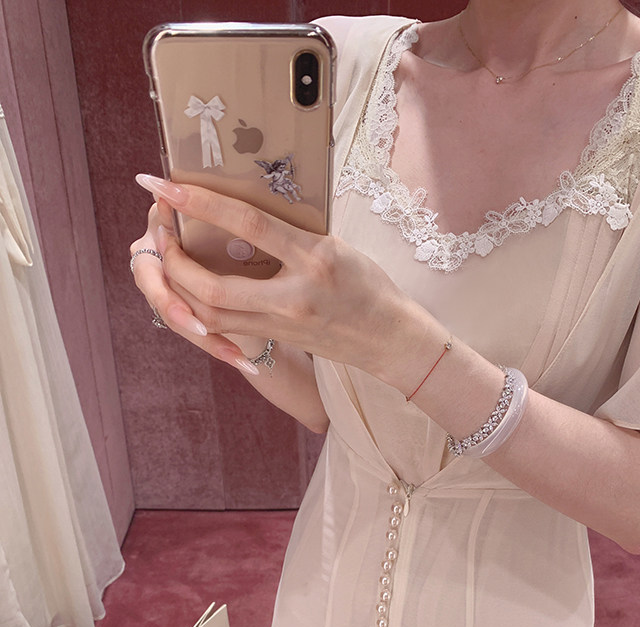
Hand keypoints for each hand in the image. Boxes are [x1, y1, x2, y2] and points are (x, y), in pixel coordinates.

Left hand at [131, 174, 433, 380]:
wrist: (389, 339)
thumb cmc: (367, 285)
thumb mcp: (336, 245)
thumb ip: (290, 231)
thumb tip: (239, 210)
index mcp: (315, 261)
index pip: (250, 226)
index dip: (203, 203)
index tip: (167, 184)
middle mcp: (293, 298)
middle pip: (213, 288)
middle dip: (174, 258)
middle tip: (159, 227)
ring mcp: (281, 325)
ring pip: (209, 315)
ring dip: (178, 286)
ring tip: (166, 254)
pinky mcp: (275, 339)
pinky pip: (222, 326)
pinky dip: (196, 304)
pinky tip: (185, 284)